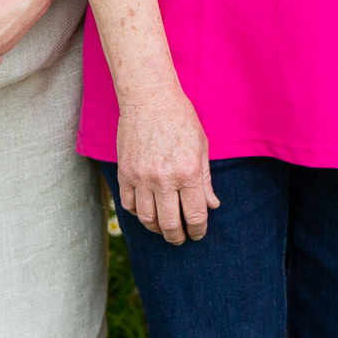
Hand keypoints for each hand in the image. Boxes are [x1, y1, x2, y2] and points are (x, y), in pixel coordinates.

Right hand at [116, 86, 218, 243]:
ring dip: (157, 229)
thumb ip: (205, 180)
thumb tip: (212, 205)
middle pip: (170, 224)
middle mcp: (164, 178)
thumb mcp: (202, 146)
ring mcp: (141, 177)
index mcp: (188, 172)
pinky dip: (138, 213)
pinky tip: (147, 211)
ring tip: (164, 229)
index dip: (198, 230)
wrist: (149, 98)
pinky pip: (129, 204)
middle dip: (177, 237)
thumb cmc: (180, 119)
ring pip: (147, 219)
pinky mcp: (125, 173)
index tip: (198, 233)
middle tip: (181, 239)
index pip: (194, 215)